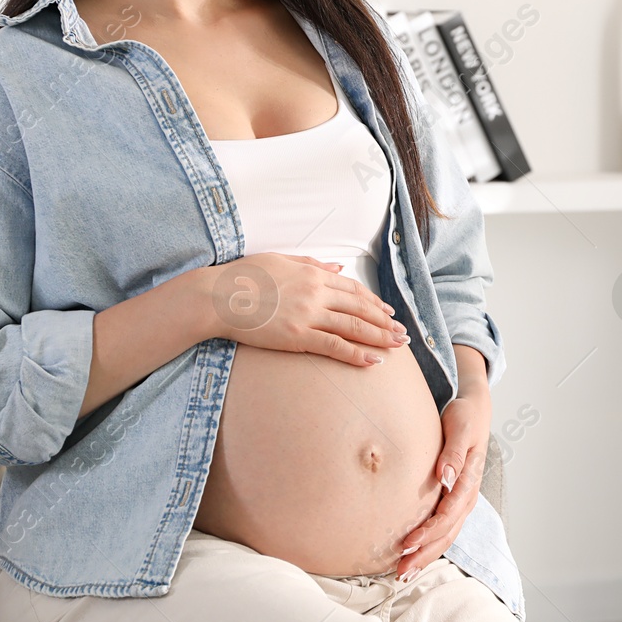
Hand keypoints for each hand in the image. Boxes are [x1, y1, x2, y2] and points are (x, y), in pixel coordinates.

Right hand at [200, 252, 409, 367]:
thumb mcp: (281, 260)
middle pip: (360, 307)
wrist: (219, 296)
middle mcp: (316, 292)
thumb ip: (312, 263)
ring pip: (353, 326)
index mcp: (313, 273)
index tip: (388, 311)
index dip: (374, 301)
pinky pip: (334, 346)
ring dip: (379, 337)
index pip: (353, 288)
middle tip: (402, 333)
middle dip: (384, 321)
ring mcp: (308, 314)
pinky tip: (373, 361)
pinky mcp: (298, 336)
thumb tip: (338, 266)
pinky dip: (357, 354)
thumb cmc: (244, 277)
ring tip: (397, 346)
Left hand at [395, 387, 491, 581]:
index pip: (447, 515)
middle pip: (447, 534)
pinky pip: (443, 529)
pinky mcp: (453, 500)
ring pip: (445, 536)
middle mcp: (467, 497)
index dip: (428, 532)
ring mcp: (461, 501)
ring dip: (426, 555)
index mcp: (468, 482)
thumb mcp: (460, 430)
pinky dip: (429, 545)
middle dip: (424, 554)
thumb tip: (444, 477)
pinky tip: (413, 554)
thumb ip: (452, 455)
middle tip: (401, 571)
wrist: (475, 412)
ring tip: (404, 571)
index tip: (407, 543)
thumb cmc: (466, 419)